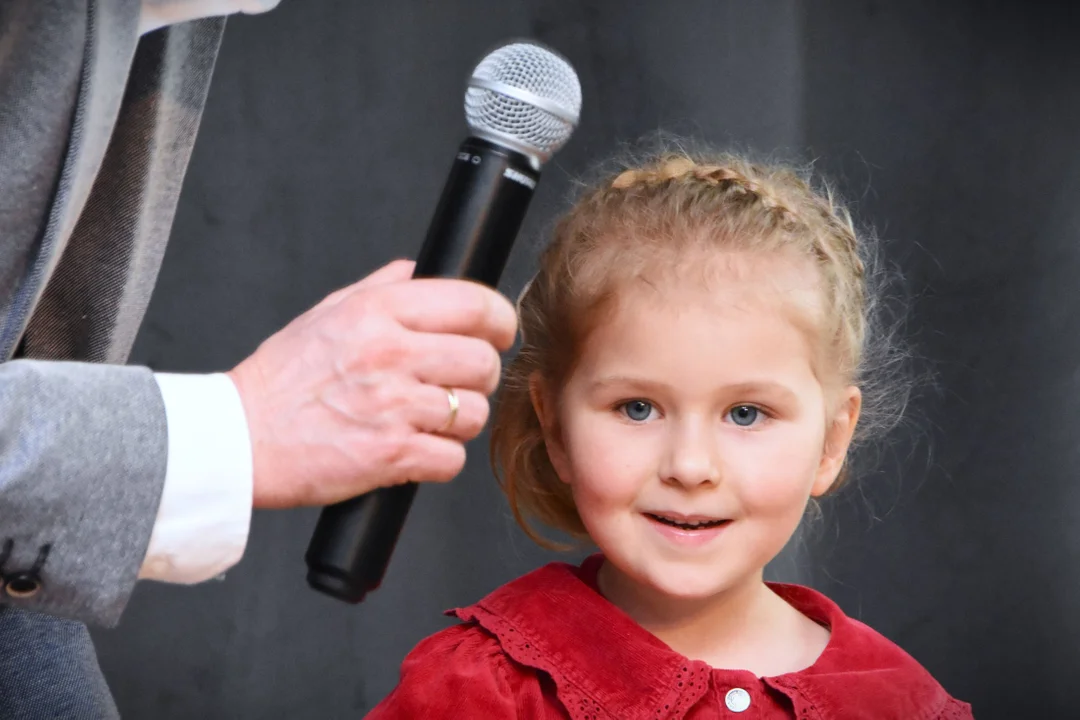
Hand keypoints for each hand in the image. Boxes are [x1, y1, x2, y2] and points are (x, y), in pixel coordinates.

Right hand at [227, 259, 517, 508]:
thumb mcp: (324, 314)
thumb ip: (378, 289)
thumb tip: (416, 271)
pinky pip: (452, 458)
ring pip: (474, 413)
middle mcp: (389, 353)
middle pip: (483, 362)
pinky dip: (440, 460)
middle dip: (478, 377)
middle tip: (455, 385)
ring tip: (426, 421)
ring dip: (459, 422)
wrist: (236, 440)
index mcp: (377, 312)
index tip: (497, 334)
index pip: (474, 303)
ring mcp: (392, 405)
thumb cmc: (279, 381)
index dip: (499, 321)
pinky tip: (413, 450)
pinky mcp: (390, 454)